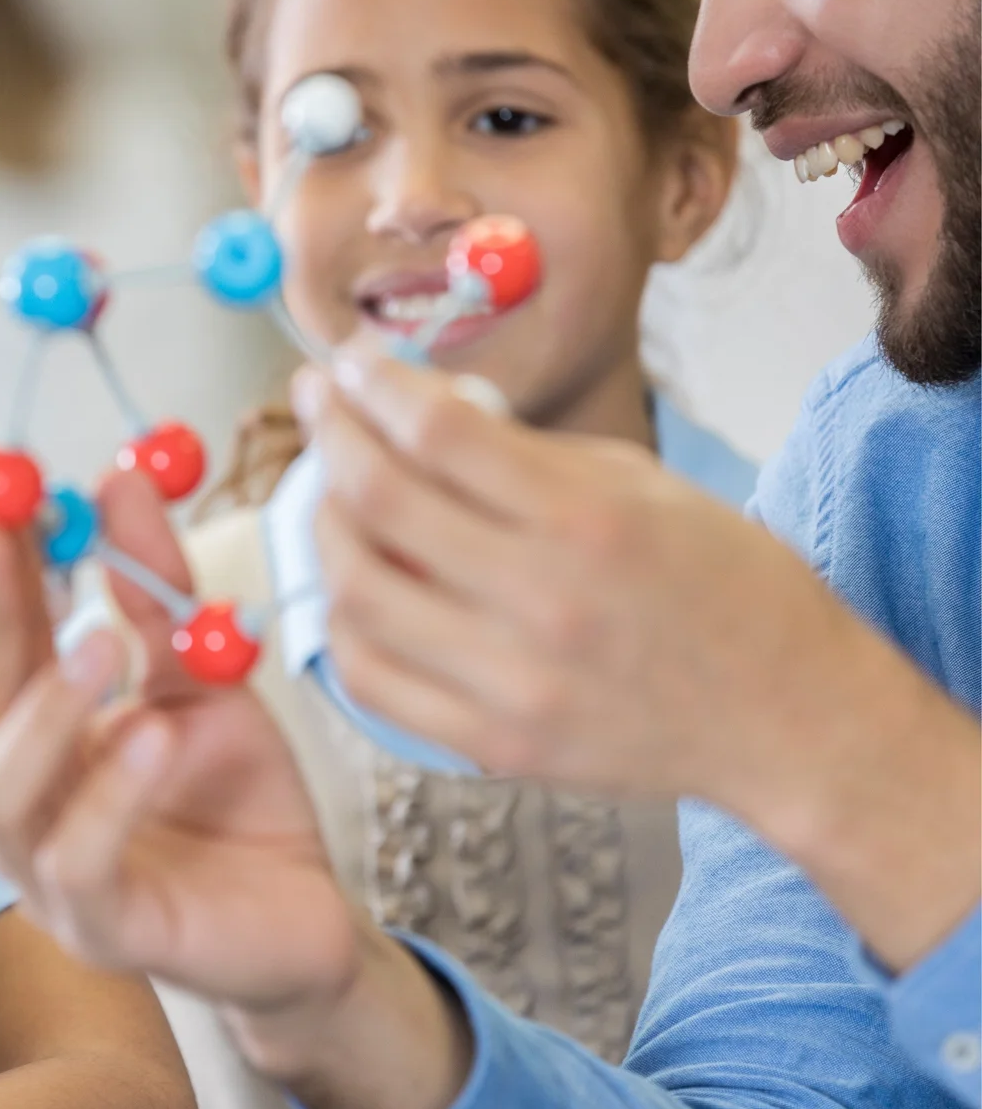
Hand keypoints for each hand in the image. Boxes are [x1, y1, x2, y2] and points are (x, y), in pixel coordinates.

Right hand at [0, 468, 357, 1015]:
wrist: (307, 911)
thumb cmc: (239, 797)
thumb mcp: (203, 673)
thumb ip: (158, 589)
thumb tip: (121, 477)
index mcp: (35, 736)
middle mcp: (22, 800)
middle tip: (3, 532)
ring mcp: (47, 875)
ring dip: (44, 710)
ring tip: (102, 641)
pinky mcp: (101, 931)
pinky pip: (77, 864)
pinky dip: (109, 796)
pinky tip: (153, 738)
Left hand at [295, 346, 979, 966]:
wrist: (791, 721)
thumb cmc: (728, 589)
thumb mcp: (647, 487)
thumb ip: (527, 454)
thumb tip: (416, 412)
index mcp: (589, 521)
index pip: (438, 432)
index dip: (373, 385)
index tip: (346, 362)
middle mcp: (543, 602)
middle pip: (380, 503)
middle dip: (330, 437)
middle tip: (317, 404)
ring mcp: (512, 684)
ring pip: (356, 594)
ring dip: (324, 529)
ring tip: (331, 494)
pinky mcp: (494, 746)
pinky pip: (372, 679)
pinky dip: (344, 622)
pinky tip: (352, 584)